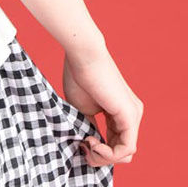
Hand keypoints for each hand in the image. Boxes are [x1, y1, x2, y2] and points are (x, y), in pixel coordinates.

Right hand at [62, 43, 143, 168]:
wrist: (82, 55)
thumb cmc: (78, 76)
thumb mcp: (83, 109)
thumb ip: (90, 126)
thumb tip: (89, 146)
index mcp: (120, 112)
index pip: (115, 143)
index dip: (98, 151)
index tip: (80, 145)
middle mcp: (132, 115)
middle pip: (122, 151)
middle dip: (101, 157)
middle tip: (84, 150)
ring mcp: (134, 116)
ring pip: (126, 153)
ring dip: (105, 157)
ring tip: (87, 145)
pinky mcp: (130, 116)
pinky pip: (127, 148)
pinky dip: (110, 153)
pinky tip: (93, 143)